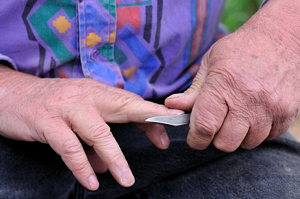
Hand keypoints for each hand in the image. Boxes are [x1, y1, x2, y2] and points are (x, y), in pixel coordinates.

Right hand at [0, 66, 182, 189]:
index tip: (172, 125)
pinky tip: (91, 181)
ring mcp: (67, 108)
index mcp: (98, 93)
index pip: (131, 102)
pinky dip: (82, 166)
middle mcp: (86, 97)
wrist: (12, 93)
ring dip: (115, 158)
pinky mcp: (47, 122)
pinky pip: (69, 147)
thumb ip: (97, 140)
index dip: (152, 115)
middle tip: (165, 138)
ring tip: (126, 180)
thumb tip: (108, 167)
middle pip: (123, 106)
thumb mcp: (80, 115)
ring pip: (98, 133)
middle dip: (148, 119)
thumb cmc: (53, 105)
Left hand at [165, 0, 299, 151]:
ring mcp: (270, 108)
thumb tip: (171, 106)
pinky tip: (253, 114)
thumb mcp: (210, 63)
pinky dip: (257, 132)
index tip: (195, 139)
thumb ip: (193, 90)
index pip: (204, 127)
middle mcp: (248, 100)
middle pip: (225, 143)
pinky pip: (267, 138)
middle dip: (215, 138)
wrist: (281, 38)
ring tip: (236, 115)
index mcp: (223, 85)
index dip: (196, 139)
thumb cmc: (241, 49)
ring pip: (247, 143)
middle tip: (215, 123)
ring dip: (237, 135)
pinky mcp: (286, 113)